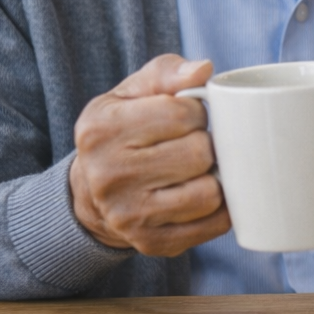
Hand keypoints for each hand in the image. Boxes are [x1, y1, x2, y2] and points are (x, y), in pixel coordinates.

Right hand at [68, 55, 229, 255]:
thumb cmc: (124, 132)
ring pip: (210, 193)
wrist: (92, 191)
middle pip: (199, 154)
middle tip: (194, 145)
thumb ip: (168, 73)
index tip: (187, 118)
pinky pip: (214, 225)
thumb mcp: (133, 93)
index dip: (197, 112)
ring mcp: (129, 215)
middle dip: (207, 144)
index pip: (182, 114)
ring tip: (199, 169)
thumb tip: (202, 70)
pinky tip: (204, 193)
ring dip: (215, 177)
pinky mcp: (152, 243)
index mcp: (102, 130)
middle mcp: (109, 176)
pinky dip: (221, 208)